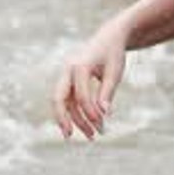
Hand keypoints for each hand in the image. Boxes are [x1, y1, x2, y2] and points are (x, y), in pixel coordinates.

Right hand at [52, 22, 128, 139]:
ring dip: (75, 120)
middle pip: (58, 98)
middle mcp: (68, 70)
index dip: (90, 112)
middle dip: (62, 118)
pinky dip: (76, 113)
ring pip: (64, 102)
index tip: (102, 125)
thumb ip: (107, 92)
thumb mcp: (114, 73)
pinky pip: (69, 100)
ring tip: (92, 136)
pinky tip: (87, 125)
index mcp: (79, 66)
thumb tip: (104, 114)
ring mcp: (66, 75)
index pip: (81, 95)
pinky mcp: (69, 81)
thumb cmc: (113, 54)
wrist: (109, 37)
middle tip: (69, 137)